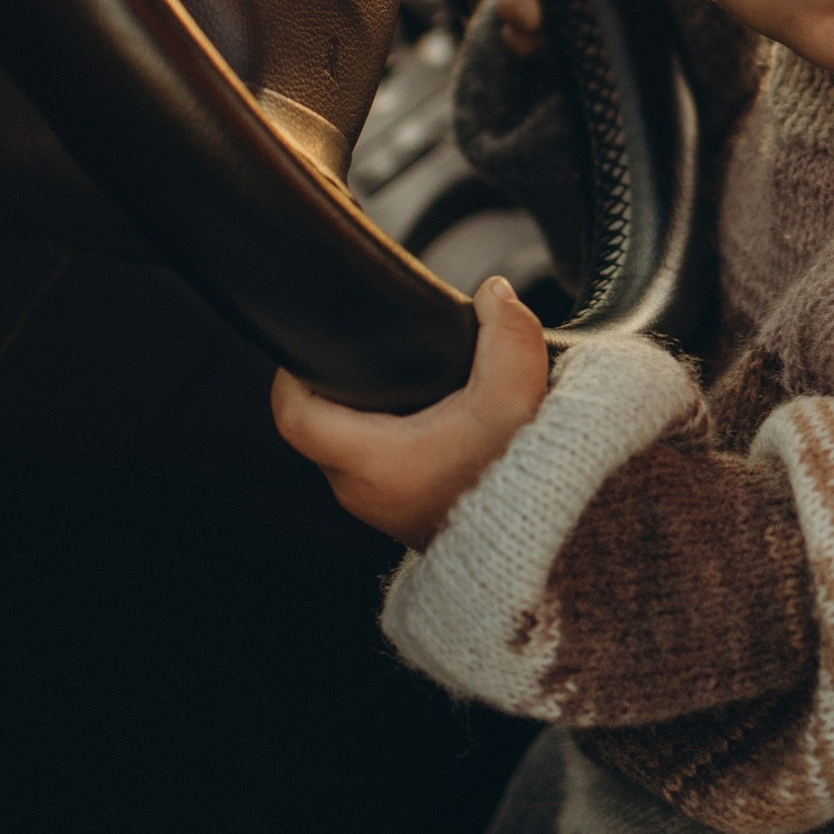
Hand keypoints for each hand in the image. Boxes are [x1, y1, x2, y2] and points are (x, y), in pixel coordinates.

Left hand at [272, 274, 549, 544]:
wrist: (542, 541)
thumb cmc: (521, 479)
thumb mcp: (518, 397)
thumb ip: (509, 335)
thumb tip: (492, 292)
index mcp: (371, 462)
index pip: (294, 416)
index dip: (292, 374)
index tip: (317, 343)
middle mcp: (363, 491)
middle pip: (319, 428)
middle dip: (334, 387)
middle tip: (365, 350)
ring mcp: (381, 508)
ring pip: (346, 450)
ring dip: (362, 416)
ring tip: (397, 379)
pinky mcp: (404, 515)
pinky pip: (372, 469)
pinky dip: (385, 440)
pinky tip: (422, 417)